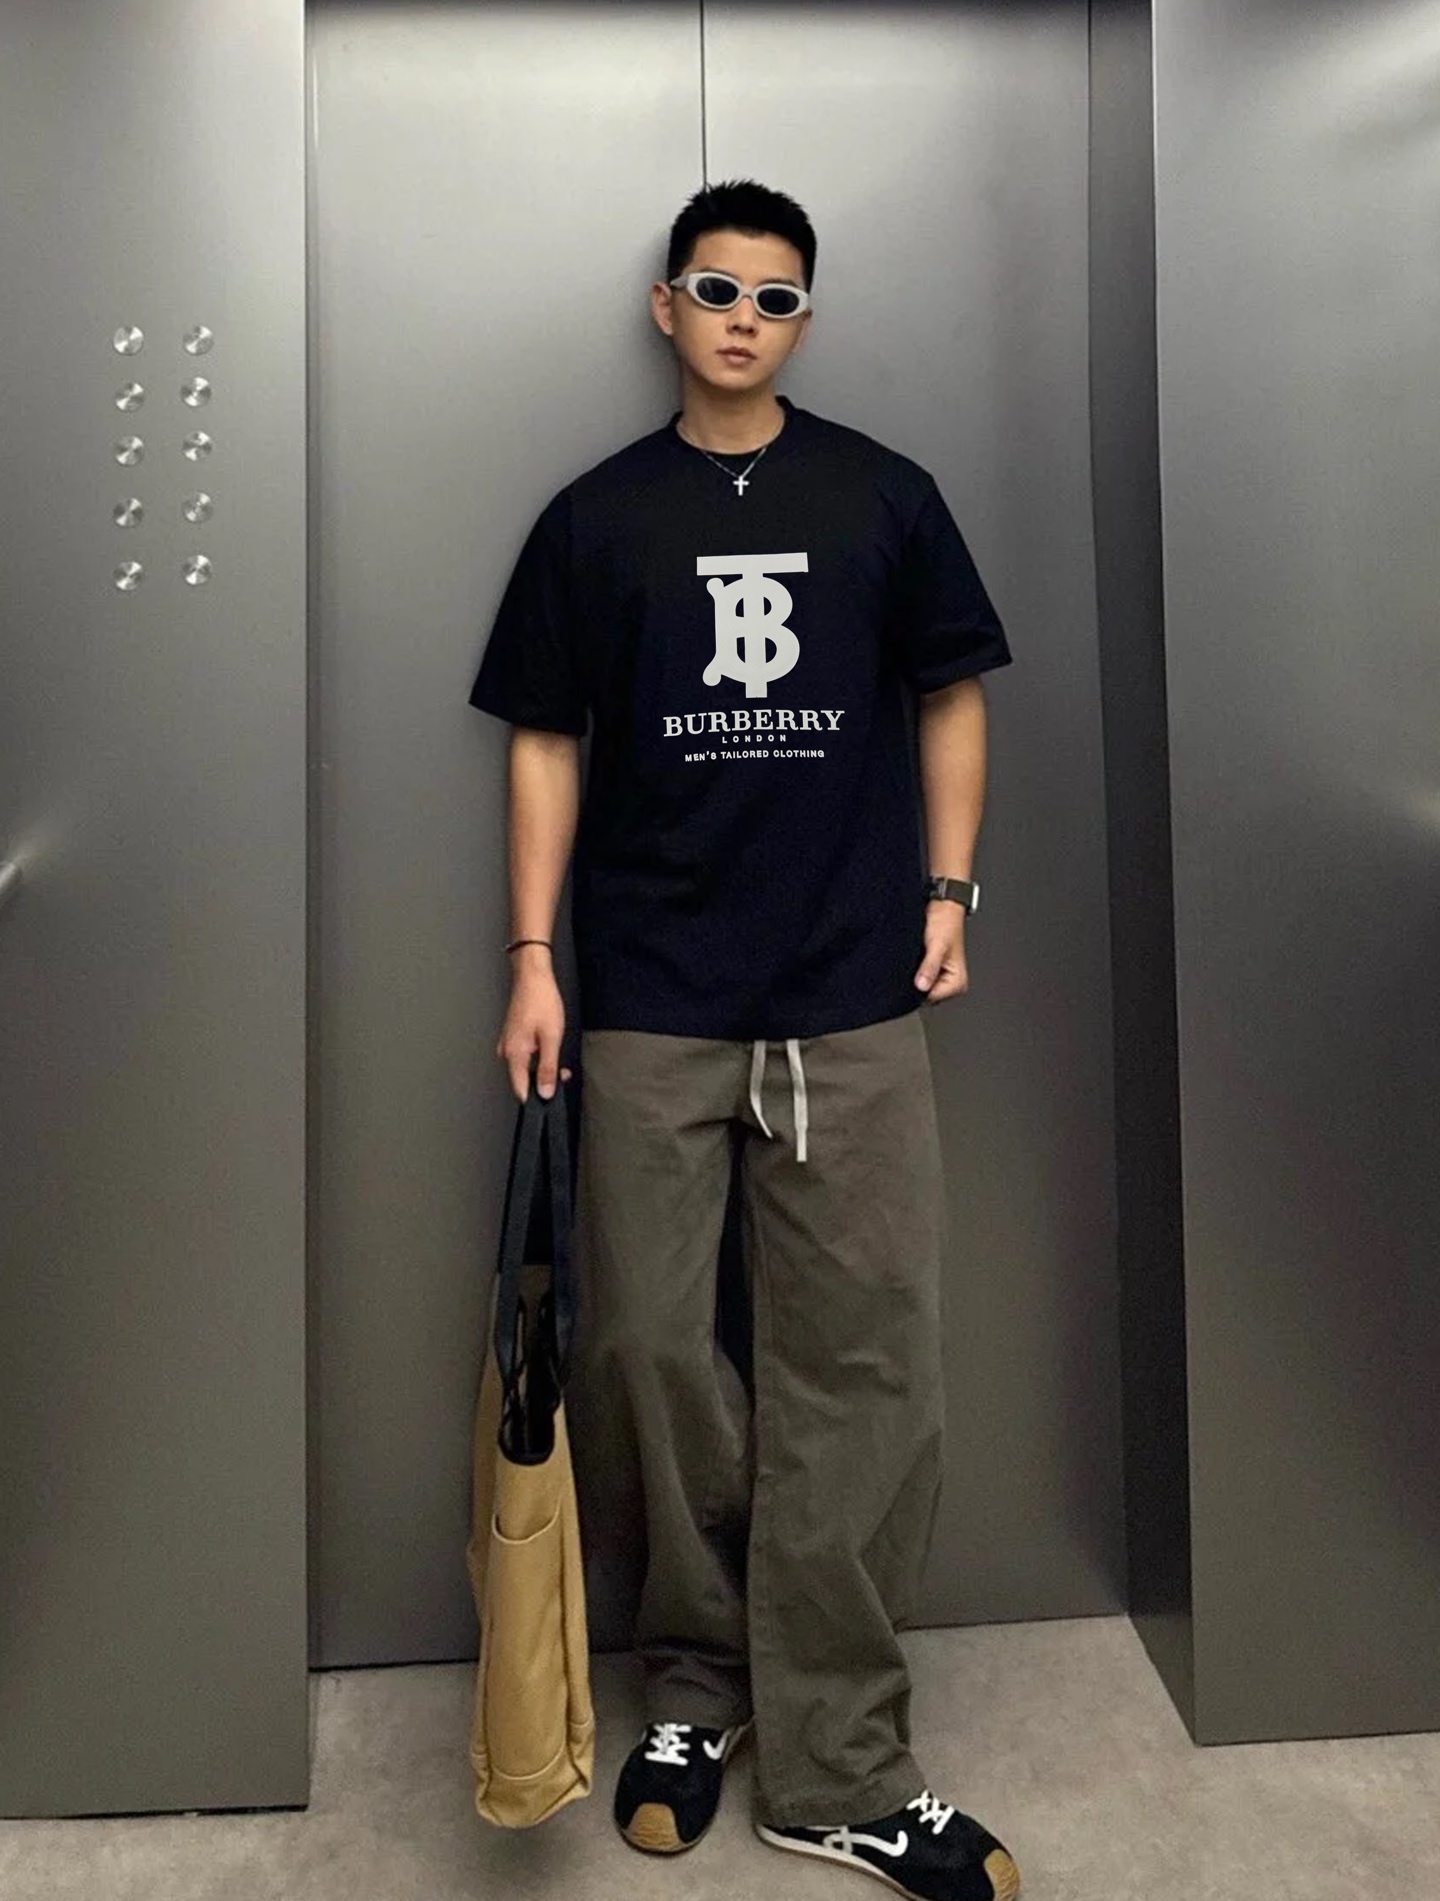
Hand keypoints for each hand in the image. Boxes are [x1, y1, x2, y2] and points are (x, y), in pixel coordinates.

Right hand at [497, 951, 572, 1100]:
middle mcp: (506, 1051)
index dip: (537, 1097)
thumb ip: (548, 1068)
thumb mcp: (551, 1037)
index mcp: (513, 1054)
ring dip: (542, 1068)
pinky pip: (523, 1056)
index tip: (552, 1096)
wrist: (532, 976)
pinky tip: (548, 1047)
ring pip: (524, 1068)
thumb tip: (545, 1092)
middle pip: (523, 1080)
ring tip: (557, 1054)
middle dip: (544, 1081)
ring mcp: (508, 1044)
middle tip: (563, 1072)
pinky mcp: (513, 1037)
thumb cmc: (541, 1001)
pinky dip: (537, 1057)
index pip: (520, 1090)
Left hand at [913, 900, 969, 1003]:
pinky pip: (916, 977)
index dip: (918, 987)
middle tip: (914, 961)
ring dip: (913, 974)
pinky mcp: (929, 971)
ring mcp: (938, 978)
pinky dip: (912, 970)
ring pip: (918, 986)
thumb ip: (930, 966)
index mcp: (957, 982)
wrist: (942, 908)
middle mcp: (949, 983)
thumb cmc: (946, 923)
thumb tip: (922, 985)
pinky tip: (913, 958)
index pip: (931, 998)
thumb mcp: (937, 945)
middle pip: (924, 994)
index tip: (912, 973)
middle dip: (915, 980)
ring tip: (916, 956)